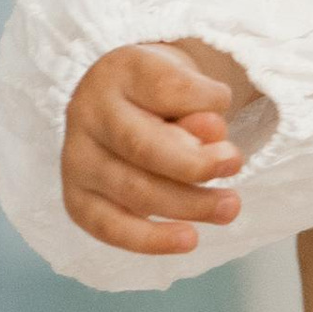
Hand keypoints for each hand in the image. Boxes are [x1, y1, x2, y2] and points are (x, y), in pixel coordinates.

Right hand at [62, 39, 249, 255]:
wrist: (123, 102)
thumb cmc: (163, 93)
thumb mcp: (188, 84)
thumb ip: (201, 105)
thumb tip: (212, 133)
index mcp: (119, 71)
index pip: (166, 88)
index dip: (206, 102)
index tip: (227, 107)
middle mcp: (87, 113)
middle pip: (144, 147)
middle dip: (197, 165)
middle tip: (236, 165)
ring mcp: (77, 158)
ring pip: (133, 191)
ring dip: (189, 205)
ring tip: (229, 207)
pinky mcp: (76, 196)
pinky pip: (109, 226)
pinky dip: (150, 239)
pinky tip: (189, 239)